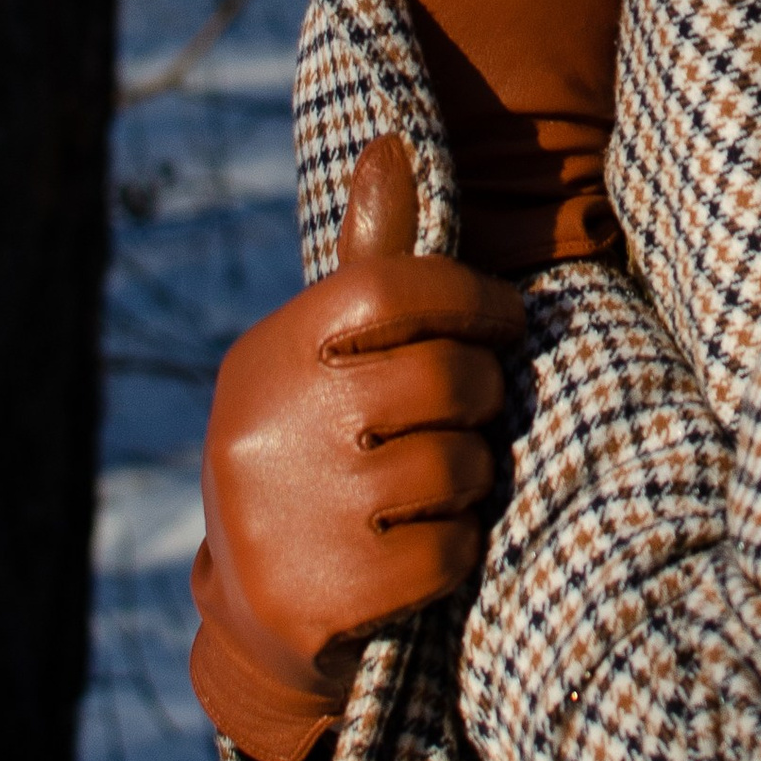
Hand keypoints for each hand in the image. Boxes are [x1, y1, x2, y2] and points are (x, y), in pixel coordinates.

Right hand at [189, 135, 525, 760]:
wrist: (253, 617)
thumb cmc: (315, 452)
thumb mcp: (321, 358)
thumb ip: (369, 262)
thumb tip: (394, 144)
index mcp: (267, 357)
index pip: (386, 288)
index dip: (469, 296)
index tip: (507, 317)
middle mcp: (268, 430)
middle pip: (445, 379)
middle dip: (481, 396)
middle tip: (472, 412)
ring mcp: (293, 517)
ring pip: (459, 466)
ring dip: (470, 477)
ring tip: (432, 484)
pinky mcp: (324, 598)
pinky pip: (453, 550)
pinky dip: (457, 549)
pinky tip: (418, 549)